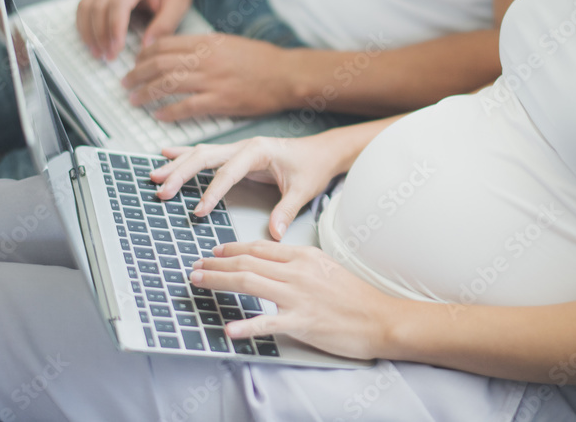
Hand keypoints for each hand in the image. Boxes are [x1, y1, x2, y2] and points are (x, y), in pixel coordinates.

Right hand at [76, 0, 195, 59]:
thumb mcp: (179, 5)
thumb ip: (164, 25)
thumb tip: (146, 47)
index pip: (118, 4)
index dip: (114, 28)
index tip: (116, 50)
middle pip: (98, 6)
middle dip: (100, 34)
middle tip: (107, 57)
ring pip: (86, 5)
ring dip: (88, 31)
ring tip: (97, 52)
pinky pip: (85, 5)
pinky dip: (85, 24)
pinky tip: (92, 40)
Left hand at [122, 34, 298, 119]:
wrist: (286, 75)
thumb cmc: (261, 60)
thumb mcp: (228, 43)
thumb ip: (202, 47)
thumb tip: (178, 52)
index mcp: (206, 42)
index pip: (163, 44)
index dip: (143, 55)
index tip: (135, 63)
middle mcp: (205, 59)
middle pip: (159, 64)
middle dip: (136, 74)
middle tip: (126, 83)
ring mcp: (212, 81)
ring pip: (167, 85)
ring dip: (146, 93)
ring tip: (135, 100)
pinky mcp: (221, 101)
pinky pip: (186, 107)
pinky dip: (168, 112)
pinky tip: (159, 116)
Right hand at [150, 135, 345, 238]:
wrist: (322, 151)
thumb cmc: (313, 166)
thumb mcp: (303, 189)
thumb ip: (286, 210)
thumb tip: (275, 233)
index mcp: (259, 151)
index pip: (229, 171)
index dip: (212, 191)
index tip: (199, 210)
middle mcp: (245, 146)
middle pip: (206, 157)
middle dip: (181, 173)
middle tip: (162, 190)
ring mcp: (239, 148)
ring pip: (201, 153)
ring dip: (177, 164)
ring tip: (155, 176)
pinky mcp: (237, 154)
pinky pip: (207, 153)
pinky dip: (185, 154)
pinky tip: (166, 155)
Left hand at [190, 240, 396, 359]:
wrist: (380, 318)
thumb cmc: (356, 296)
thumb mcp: (327, 268)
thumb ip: (300, 264)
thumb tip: (276, 265)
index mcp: (304, 256)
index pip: (260, 247)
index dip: (232, 248)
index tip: (214, 251)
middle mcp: (297, 272)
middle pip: (247, 262)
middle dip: (216, 263)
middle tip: (195, 266)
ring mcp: (298, 296)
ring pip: (249, 283)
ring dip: (218, 281)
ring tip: (198, 281)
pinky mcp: (301, 321)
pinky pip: (267, 322)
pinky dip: (246, 325)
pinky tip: (229, 328)